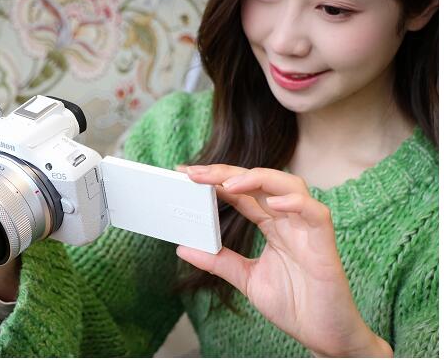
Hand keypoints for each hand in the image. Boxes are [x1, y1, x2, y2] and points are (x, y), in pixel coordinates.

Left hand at [176, 164, 392, 356]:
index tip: (186, 174)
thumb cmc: (294, 304)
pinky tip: (274, 204)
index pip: (242, 192)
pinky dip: (296, 204)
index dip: (216, 180)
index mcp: (272, 225)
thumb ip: (218, 260)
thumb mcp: (246, 278)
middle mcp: (289, 220)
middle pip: (260, 182)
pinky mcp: (325, 243)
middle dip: (227, 173)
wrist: (323, 334)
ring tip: (229, 184)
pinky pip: (315, 213)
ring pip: (290, 186)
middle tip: (195, 173)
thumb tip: (184, 248)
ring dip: (259, 179)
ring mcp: (307, 228)